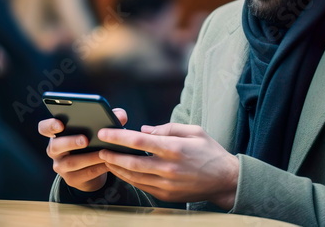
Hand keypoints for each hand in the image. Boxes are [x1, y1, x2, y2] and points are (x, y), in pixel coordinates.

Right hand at [38, 108, 127, 192]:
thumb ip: (108, 118)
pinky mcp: (71, 179)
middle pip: (55, 146)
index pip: (44, 128)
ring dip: (88, 157)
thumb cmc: (93, 141)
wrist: (94, 168)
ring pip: (70, 162)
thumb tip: (120, 116)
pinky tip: (108, 163)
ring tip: (102, 152)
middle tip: (85, 140)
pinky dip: (97, 168)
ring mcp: (61, 166)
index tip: (60, 124)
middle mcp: (55, 150)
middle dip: (70, 142)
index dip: (50, 125)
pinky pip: (83, 174)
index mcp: (57, 133)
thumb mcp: (98, 128)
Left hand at [97, 123, 238, 208]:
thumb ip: (168, 128)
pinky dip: (128, 178)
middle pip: (131, 162)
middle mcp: (169, 168)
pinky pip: (142, 186)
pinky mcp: (166, 195)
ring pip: (134, 177)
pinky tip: (121, 170)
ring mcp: (167, 184)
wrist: (225, 180)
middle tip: (99, 148)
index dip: (119, 137)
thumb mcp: (194, 131)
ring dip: (117, 168)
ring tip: (105, 158)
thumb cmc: (210, 152)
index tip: (104, 132)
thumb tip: (143, 130)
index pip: (140, 142)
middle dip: (112, 154)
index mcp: (175, 149)